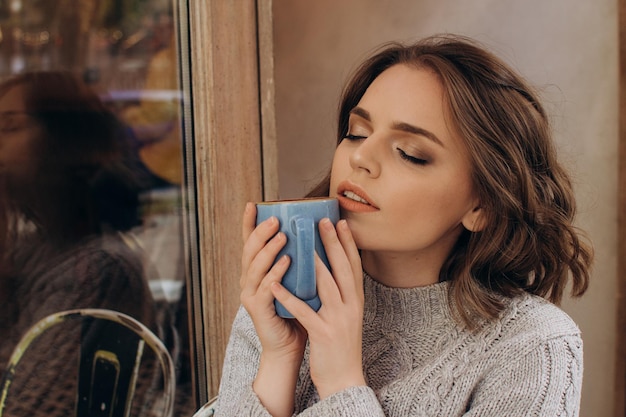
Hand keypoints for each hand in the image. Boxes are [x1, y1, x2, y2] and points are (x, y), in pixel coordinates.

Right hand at [239, 203, 306, 416]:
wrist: (290, 347)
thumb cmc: (296, 311)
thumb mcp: (298, 280)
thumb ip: (299, 260)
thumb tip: (316, 232)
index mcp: (257, 271)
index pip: (251, 242)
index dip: (250, 223)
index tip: (253, 203)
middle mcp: (249, 280)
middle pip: (249, 250)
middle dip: (260, 231)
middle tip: (275, 218)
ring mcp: (250, 295)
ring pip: (254, 267)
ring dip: (268, 250)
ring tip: (282, 235)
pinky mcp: (258, 310)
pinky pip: (265, 288)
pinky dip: (275, 273)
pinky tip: (287, 262)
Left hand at [271, 218, 365, 398]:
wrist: (344, 379)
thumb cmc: (340, 345)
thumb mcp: (347, 315)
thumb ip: (341, 294)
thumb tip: (331, 269)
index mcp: (356, 301)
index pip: (354, 267)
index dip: (349, 244)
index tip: (342, 223)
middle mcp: (351, 307)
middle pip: (343, 269)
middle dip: (333, 243)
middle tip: (323, 221)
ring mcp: (338, 320)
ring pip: (327, 285)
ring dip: (315, 262)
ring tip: (301, 242)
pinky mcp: (323, 333)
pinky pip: (304, 311)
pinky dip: (290, 297)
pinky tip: (276, 283)